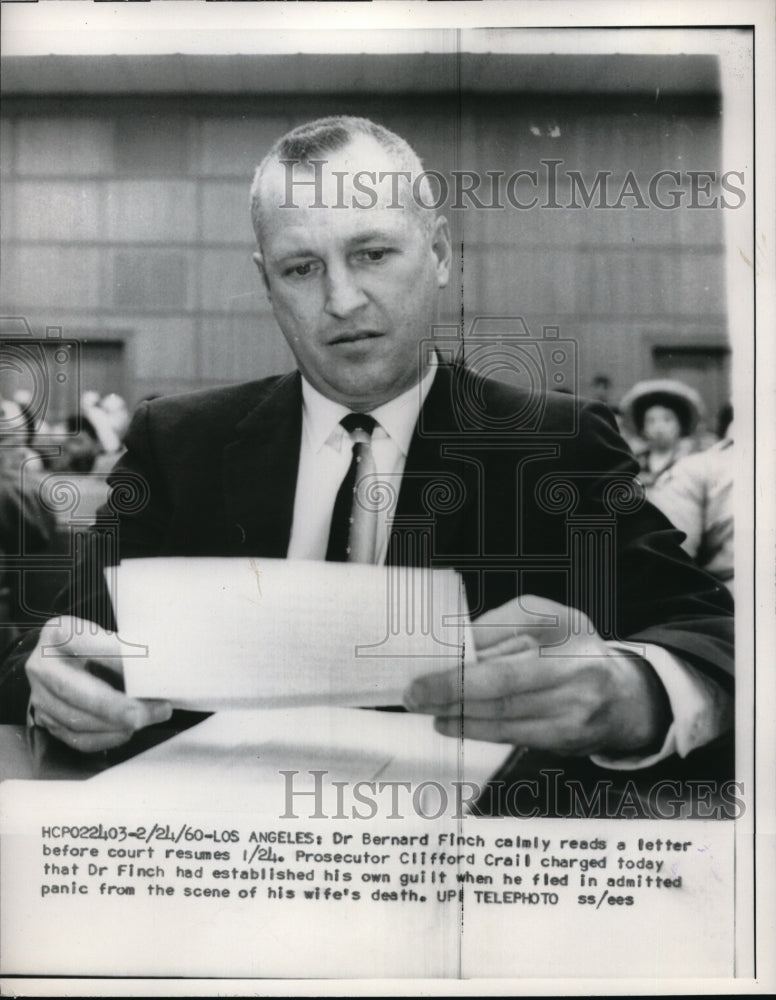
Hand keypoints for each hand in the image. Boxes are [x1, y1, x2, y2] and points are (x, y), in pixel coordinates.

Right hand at [26, 616, 171, 751]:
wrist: (59, 657)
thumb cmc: (89, 643)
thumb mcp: (102, 632)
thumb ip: (122, 647)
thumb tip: (158, 667)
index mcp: (58, 633)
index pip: (90, 646)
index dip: (120, 659)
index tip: (150, 668)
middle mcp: (42, 666)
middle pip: (78, 692)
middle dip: (120, 706)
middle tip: (155, 710)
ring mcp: (40, 697)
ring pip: (78, 720)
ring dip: (119, 724)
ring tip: (149, 718)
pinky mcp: (46, 721)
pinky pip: (78, 738)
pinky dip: (107, 738)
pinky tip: (128, 731)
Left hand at [403, 595, 671, 757]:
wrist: (625, 699)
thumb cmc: (575, 651)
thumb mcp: (550, 622)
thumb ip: (503, 626)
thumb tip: (456, 644)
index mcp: (569, 629)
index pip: (518, 632)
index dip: (473, 649)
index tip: (433, 656)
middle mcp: (577, 670)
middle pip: (506, 682)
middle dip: (454, 689)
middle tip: (416, 691)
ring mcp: (575, 709)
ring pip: (504, 714)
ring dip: (456, 712)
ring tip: (424, 705)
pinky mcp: (566, 740)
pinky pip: (511, 734)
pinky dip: (475, 729)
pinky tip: (449, 722)